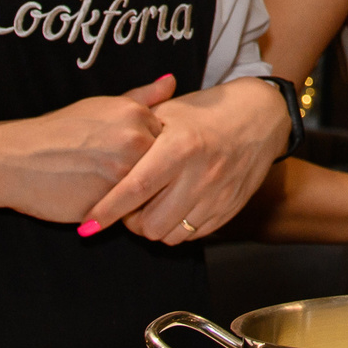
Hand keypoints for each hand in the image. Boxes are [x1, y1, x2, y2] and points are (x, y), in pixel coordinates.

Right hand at [0, 74, 174, 221]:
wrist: (14, 160)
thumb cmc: (56, 132)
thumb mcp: (101, 106)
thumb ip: (142, 98)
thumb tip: (172, 80)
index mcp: (136, 115)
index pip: (165, 140)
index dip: (144, 151)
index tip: (119, 152)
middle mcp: (136, 141)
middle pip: (160, 166)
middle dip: (142, 172)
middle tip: (104, 168)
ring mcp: (124, 174)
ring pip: (146, 190)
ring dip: (132, 192)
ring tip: (98, 181)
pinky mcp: (110, 203)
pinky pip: (127, 211)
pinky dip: (117, 210)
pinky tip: (93, 197)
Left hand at [80, 75, 286, 243]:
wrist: (261, 116)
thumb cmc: (207, 113)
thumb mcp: (172, 111)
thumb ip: (137, 130)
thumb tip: (101, 149)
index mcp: (181, 146)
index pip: (136, 187)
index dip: (108, 210)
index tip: (87, 225)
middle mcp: (200, 174)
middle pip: (149, 223)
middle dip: (130, 222)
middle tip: (128, 205)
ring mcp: (217, 195)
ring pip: (170, 236)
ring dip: (153, 227)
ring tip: (151, 206)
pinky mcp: (229, 208)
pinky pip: (192, 236)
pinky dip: (177, 229)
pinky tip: (174, 208)